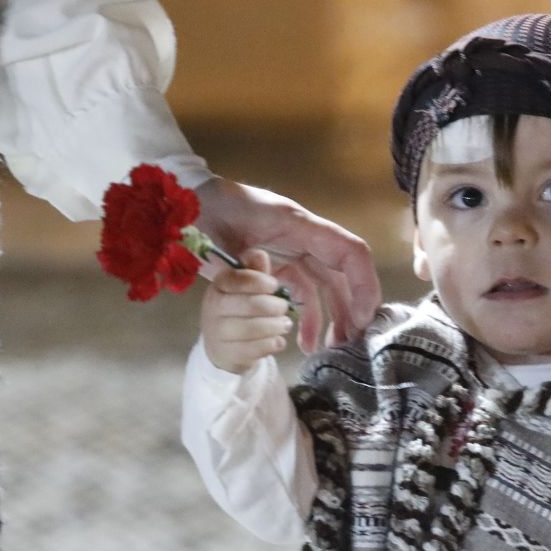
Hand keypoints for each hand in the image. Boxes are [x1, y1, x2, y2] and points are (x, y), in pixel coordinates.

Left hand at [191, 178, 380, 352]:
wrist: (186, 202)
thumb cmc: (204, 212)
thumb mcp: (221, 237)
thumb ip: (244, 266)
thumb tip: (267, 291)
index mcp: (298, 225)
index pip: (350, 252)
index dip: (364, 285)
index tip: (363, 318)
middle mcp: (303, 237)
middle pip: (343, 273)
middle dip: (353, 308)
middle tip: (350, 343)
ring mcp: (292, 250)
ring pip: (325, 286)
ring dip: (332, 317)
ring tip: (330, 348)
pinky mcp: (276, 264)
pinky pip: (302, 291)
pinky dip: (306, 315)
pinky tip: (302, 341)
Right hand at [200, 249, 293, 373]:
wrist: (222, 348)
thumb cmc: (238, 311)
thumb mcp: (245, 289)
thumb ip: (255, 272)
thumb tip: (260, 254)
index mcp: (218, 287)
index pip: (236, 279)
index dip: (260, 281)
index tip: (274, 285)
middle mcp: (213, 309)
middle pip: (250, 305)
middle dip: (274, 306)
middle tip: (283, 308)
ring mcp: (218, 334)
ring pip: (254, 328)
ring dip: (276, 326)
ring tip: (284, 324)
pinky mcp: (229, 355)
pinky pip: (256, 349)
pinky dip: (273, 344)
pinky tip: (278, 340)